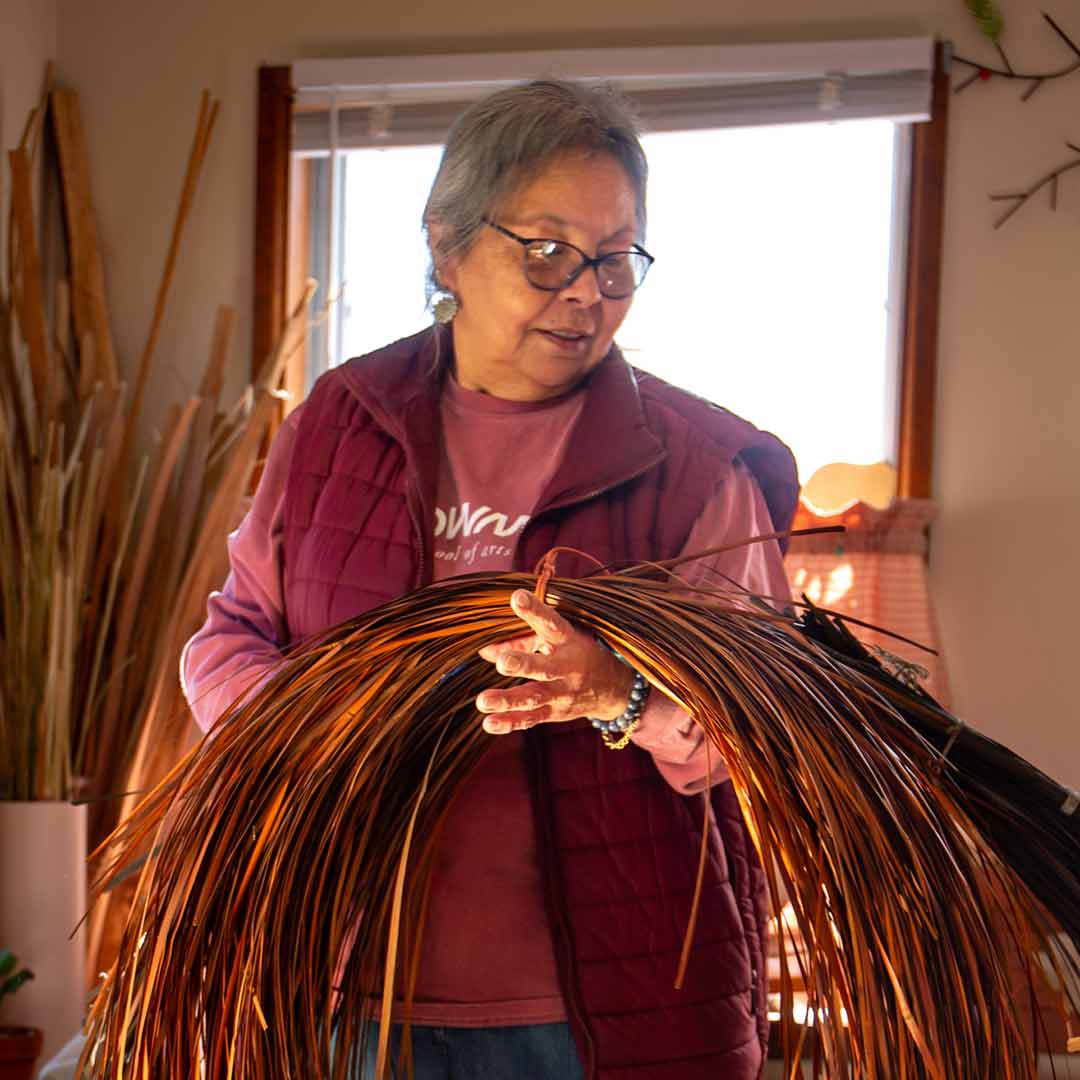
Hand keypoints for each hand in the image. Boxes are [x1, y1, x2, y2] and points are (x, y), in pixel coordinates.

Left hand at [475, 589, 634, 734]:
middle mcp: (566, 668)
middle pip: (545, 667)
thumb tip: (484, 650)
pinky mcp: (554, 713)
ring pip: (534, 697)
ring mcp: (561, 693)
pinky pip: (531, 719)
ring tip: (483, 700)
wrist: (613, 688)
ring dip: (508, 700)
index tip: (517, 597)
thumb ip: (522, 639)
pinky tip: (489, 723)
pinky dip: (510, 722)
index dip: (535, 611)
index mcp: (568, 640)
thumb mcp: (559, 638)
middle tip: (503, 662)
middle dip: (524, 664)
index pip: (552, 623)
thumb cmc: (577, 651)